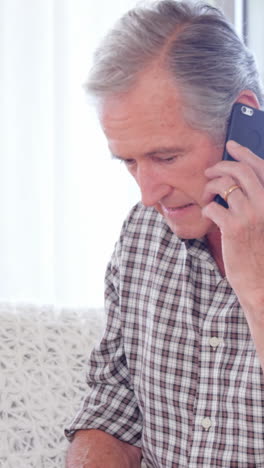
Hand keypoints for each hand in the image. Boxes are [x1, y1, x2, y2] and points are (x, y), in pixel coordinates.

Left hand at [202, 139, 263, 311]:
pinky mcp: (233, 227)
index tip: (231, 145)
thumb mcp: (263, 220)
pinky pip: (212, 205)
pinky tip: (209, 215)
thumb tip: (234, 179)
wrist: (260, 280)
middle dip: (220, 166)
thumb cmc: (259, 249)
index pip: (261, 167)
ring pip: (223, 185)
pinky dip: (206, 207)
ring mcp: (250, 214)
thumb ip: (255, 199)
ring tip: (206, 196)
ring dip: (209, 187)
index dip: (244, 153)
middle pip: (239, 171)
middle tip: (209, 171)